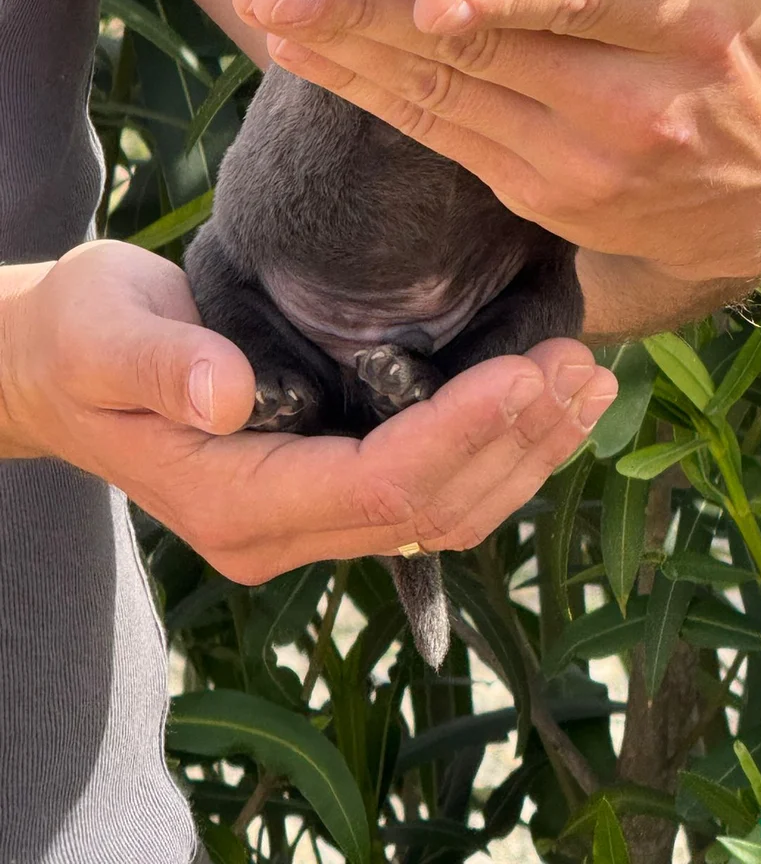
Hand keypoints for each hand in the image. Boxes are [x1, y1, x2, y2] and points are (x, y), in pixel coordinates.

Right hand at [0, 240, 615, 580]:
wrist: (66, 369)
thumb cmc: (83, 341)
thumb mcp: (103, 337)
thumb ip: (163, 366)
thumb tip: (228, 397)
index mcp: (235, 502)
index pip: (377, 490)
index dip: (459, 435)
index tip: (524, 371)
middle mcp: (284, 529)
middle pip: (432, 513)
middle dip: (516, 441)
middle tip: (580, 365)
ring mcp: (314, 517)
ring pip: (449, 513)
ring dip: (526, 451)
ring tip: (587, 381)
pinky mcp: (335, 487)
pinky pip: (436, 489)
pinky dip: (500, 448)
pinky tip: (545, 400)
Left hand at [234, 0, 760, 284]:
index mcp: (690, 32)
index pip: (591, 4)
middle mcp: (627, 108)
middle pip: (485, 55)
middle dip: (370, 18)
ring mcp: (576, 163)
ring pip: (448, 102)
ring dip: (352, 59)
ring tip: (270, 10)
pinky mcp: (538, 193)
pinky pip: (446, 141)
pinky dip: (378, 99)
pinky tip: (316, 59)